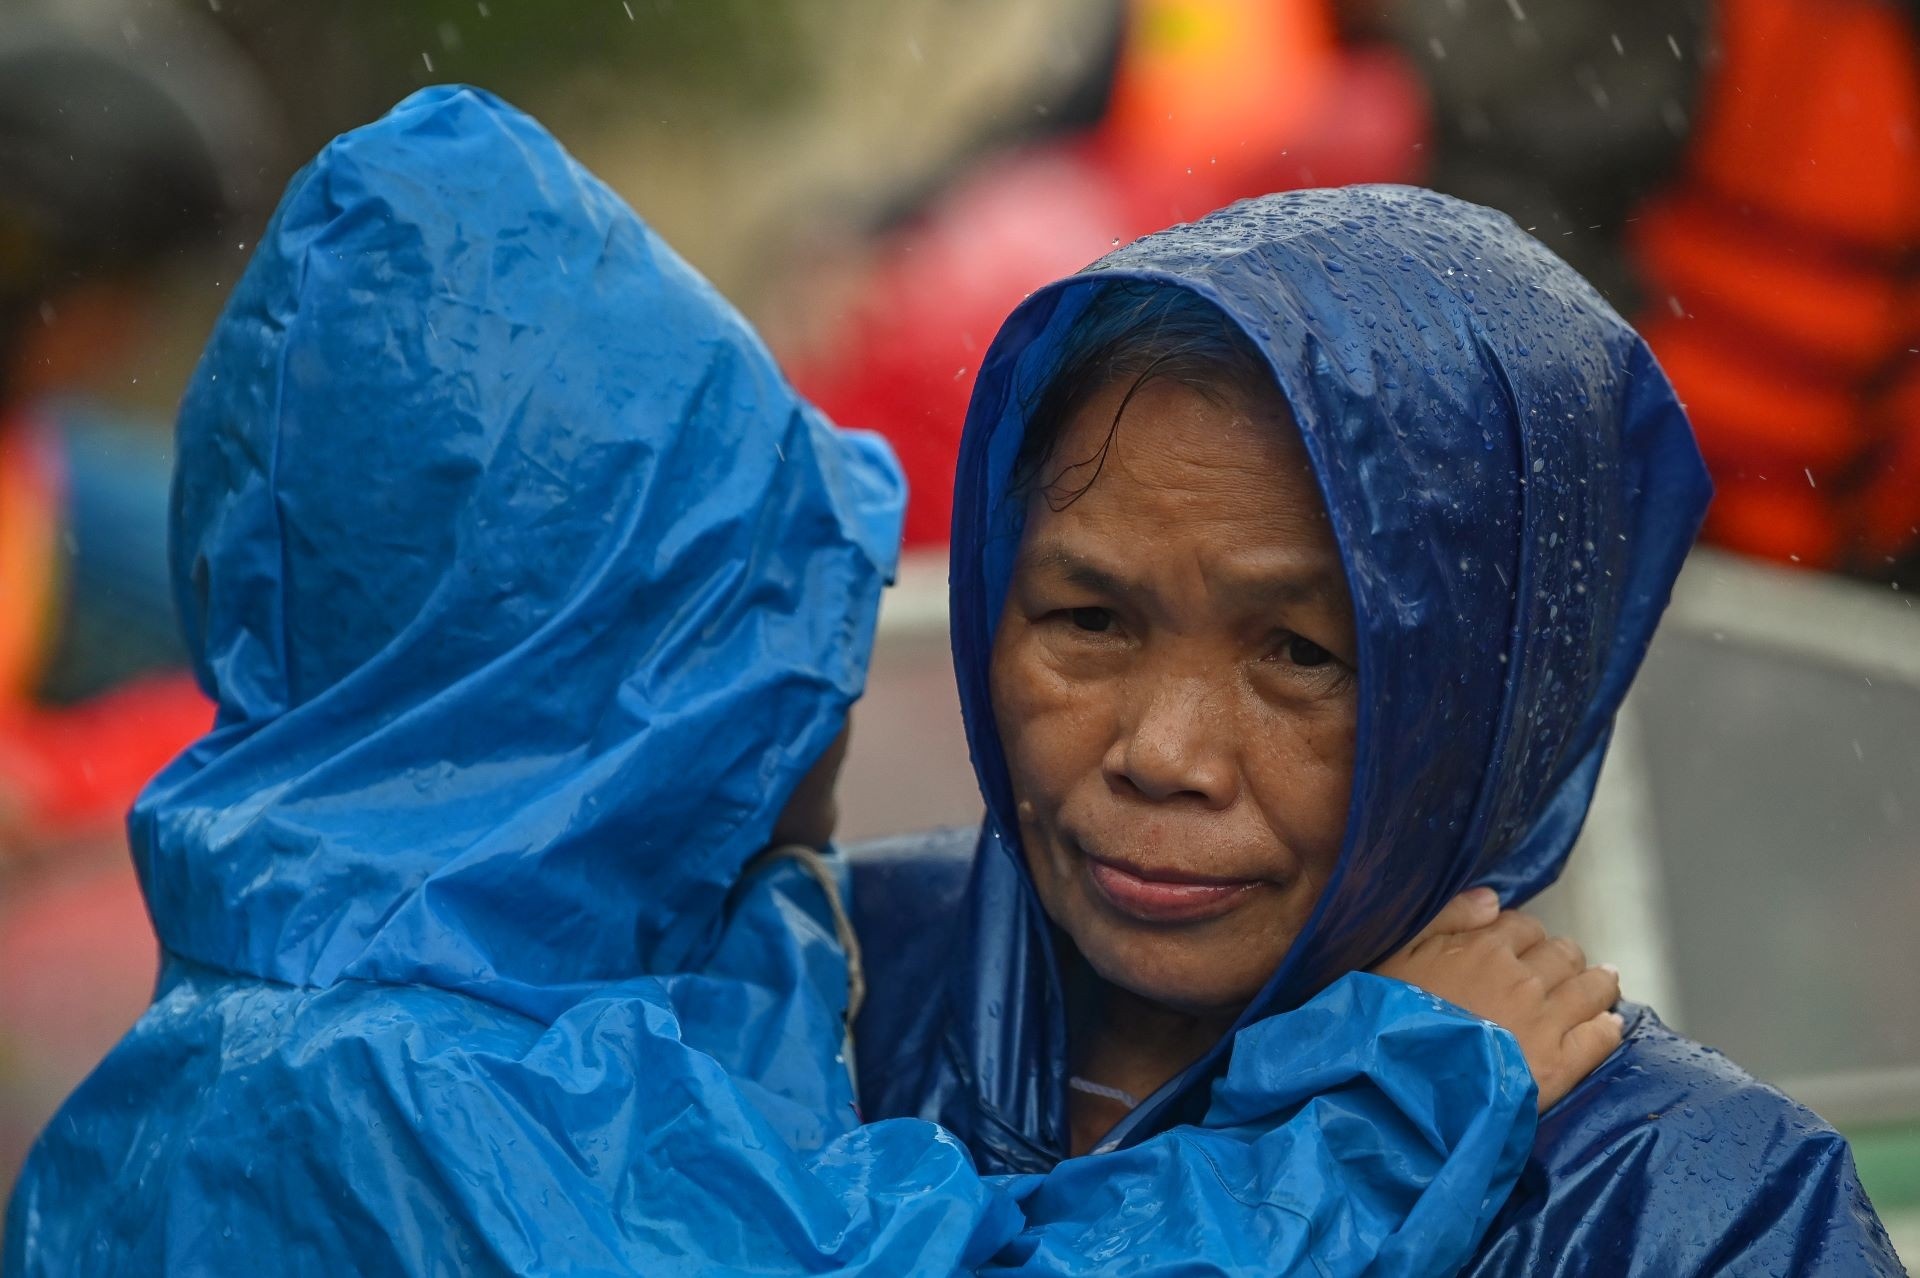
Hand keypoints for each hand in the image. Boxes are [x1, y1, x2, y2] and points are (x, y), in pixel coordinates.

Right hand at [1372, 888, 1623, 1110]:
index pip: (1523, 926)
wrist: (1402, 1087)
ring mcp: (1545, 1023)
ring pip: (1589, 990)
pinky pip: (1598, 1038)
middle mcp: (1523, 979)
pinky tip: (1610, 1024)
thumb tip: (1494, 899)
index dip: (1524, 934)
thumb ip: (1446, 919)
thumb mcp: (1396, 956)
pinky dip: (1608, 1028)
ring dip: (1598, 982)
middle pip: (1562, 954)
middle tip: (1562, 967)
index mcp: (1485, 948)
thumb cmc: (1389, 1020)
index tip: (1521, 947)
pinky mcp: (1560, 1067)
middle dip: (1563, 957)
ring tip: (1604, 982)